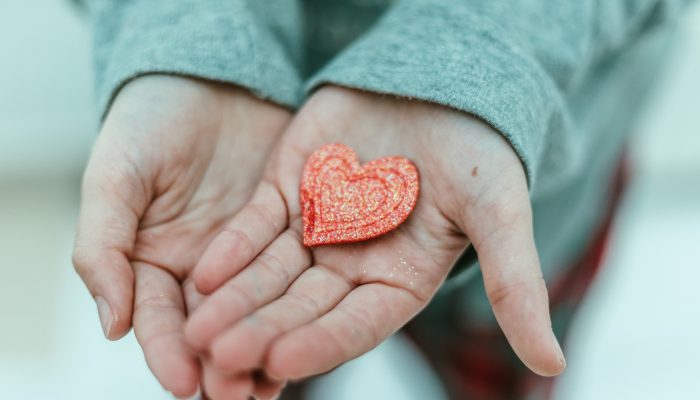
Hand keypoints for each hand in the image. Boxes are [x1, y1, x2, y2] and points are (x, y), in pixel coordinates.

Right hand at [72, 75, 290, 397]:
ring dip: (264, 348)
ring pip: (256, 312)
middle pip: (211, 327)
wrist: (211, 79)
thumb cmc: (151, 122)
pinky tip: (311, 335)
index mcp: (152, 262)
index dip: (167, 351)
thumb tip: (110, 324)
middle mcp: (202, 269)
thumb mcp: (116, 177)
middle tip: (237, 397)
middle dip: (222, 364)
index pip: (158, 318)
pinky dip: (300, 307)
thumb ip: (104, 246)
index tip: (184, 383)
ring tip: (274, 385)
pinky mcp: (290, 233)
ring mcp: (249, 255)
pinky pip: (295, 276)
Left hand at [185, 86, 565, 397]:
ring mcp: (314, 233)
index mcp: (397, 284)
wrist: (438, 86)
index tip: (281, 361)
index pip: (355, 326)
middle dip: (260, 333)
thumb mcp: (499, 212)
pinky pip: (253, 228)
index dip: (320, 343)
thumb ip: (514, 282)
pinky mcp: (286, 195)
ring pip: (267, 276)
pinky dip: (230, 250)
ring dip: (232, 302)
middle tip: (218, 357)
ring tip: (195, 329)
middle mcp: (350, 268)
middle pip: (300, 309)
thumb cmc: (478, 150)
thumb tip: (554, 361)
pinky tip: (202, 272)